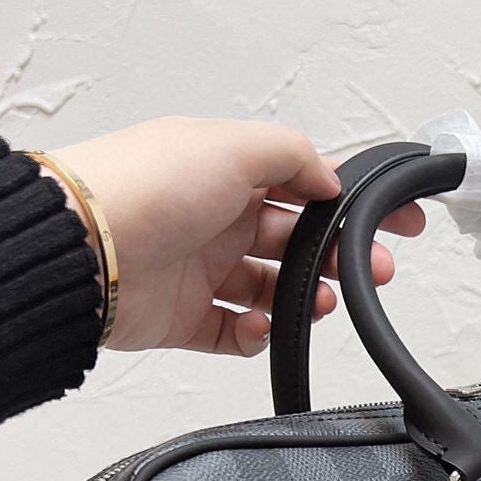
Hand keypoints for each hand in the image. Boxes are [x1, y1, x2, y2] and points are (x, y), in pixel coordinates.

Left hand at [41, 117, 425, 355]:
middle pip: (295, 240)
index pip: (303, 184)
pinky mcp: (181, 317)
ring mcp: (197, 268)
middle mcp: (212, 217)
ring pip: (271, 288)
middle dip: (339, 255)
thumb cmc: (143, 188)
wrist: (82, 252)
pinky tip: (258, 325)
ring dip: (304, 297)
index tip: (398, 222)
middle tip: (373, 268)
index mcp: (225, 171)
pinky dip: (255, 334)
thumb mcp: (232, 146)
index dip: (350, 202)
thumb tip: (327, 175)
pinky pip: (233, 333)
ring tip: (319, 301)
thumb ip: (292, 154)